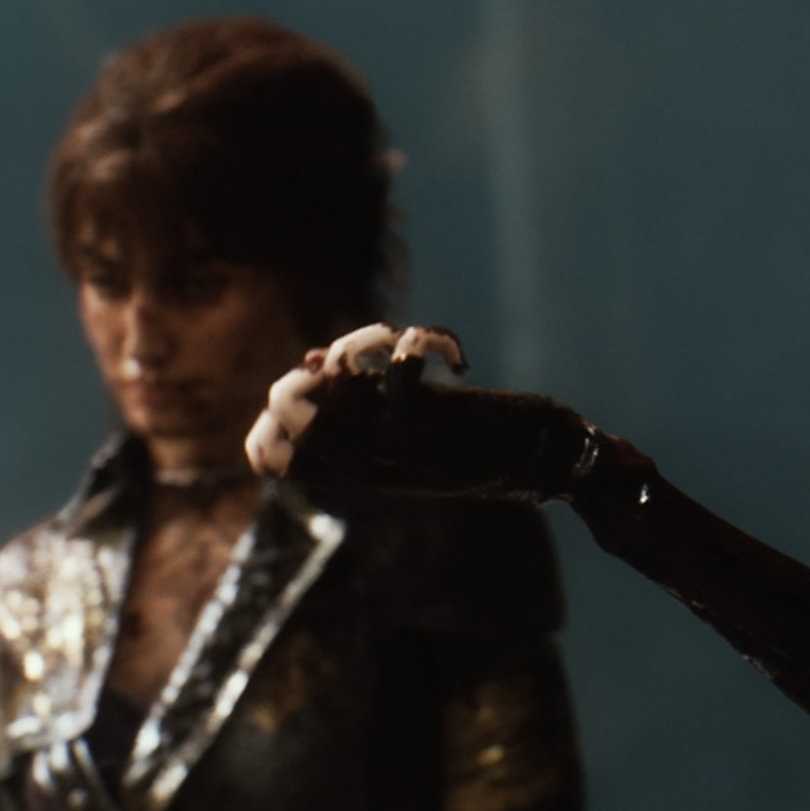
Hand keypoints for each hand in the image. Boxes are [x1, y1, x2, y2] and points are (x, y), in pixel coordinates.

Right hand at [246, 322, 593, 501]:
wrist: (543, 462)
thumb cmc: (479, 445)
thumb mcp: (411, 434)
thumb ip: (364, 405)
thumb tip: (315, 359)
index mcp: (356, 473)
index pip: (271, 460)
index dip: (266, 420)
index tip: (312, 397)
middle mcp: (365, 461)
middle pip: (287, 407)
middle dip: (304, 369)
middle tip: (349, 366)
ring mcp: (394, 440)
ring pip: (334, 373)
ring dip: (363, 338)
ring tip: (398, 341)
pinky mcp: (430, 416)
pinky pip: (398, 360)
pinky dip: (424, 337)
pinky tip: (454, 354)